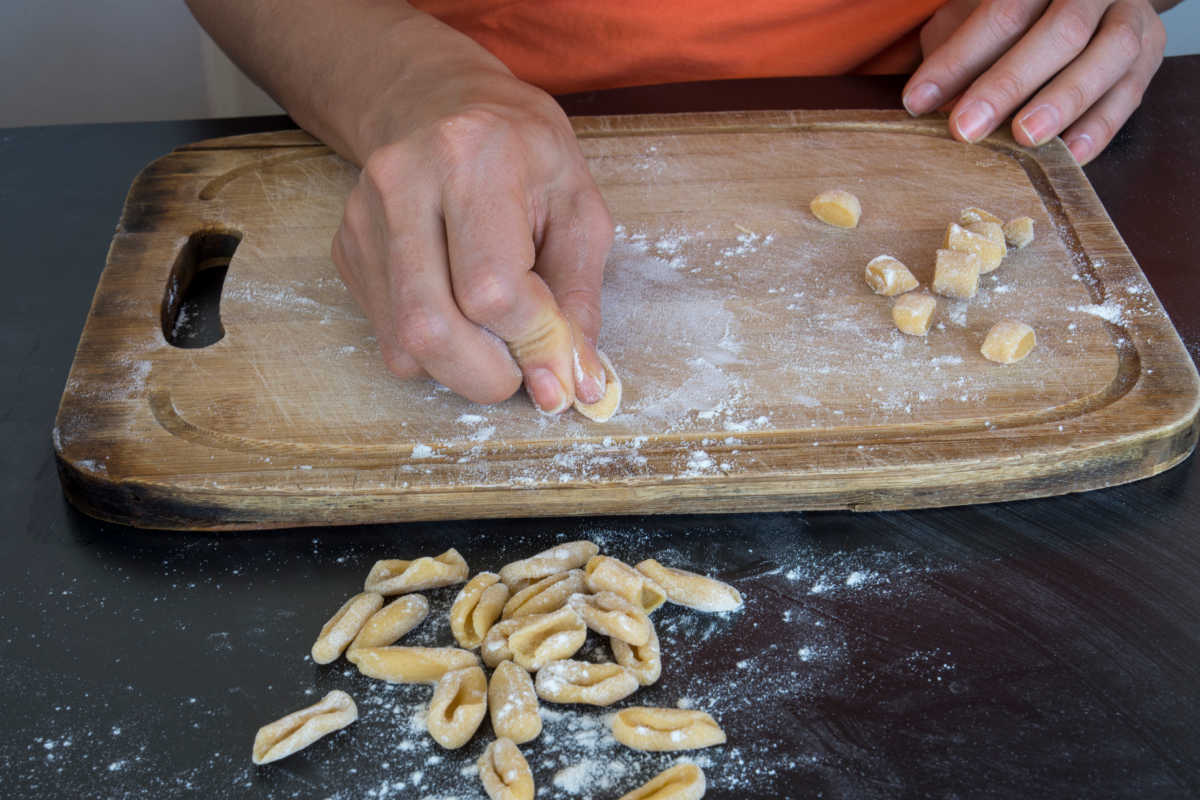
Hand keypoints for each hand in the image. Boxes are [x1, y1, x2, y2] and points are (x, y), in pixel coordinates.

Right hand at [332, 33, 612, 411]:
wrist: (443, 104)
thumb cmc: (525, 155)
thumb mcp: (579, 209)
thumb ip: (578, 300)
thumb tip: (575, 383)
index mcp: (474, 158)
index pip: (491, 291)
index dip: (531, 341)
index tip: (560, 356)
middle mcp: (403, 183)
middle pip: (430, 328)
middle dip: (488, 377)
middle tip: (524, 372)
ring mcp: (364, 218)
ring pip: (403, 345)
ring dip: (460, 368)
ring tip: (496, 337)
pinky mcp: (346, 248)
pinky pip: (386, 335)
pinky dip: (433, 349)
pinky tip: (459, 309)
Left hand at [903, 0, 1168, 163]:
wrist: (1086, 1)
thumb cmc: (1013, 16)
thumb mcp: (973, 16)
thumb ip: (956, 50)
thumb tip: (927, 103)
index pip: (1003, 13)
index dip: (958, 59)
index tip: (918, 100)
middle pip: (1061, 32)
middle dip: (1008, 84)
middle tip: (966, 129)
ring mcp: (1129, 19)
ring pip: (1108, 57)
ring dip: (1063, 102)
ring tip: (1023, 137)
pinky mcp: (1149, 56)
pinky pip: (1130, 93)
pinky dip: (1099, 127)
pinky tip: (1067, 155)